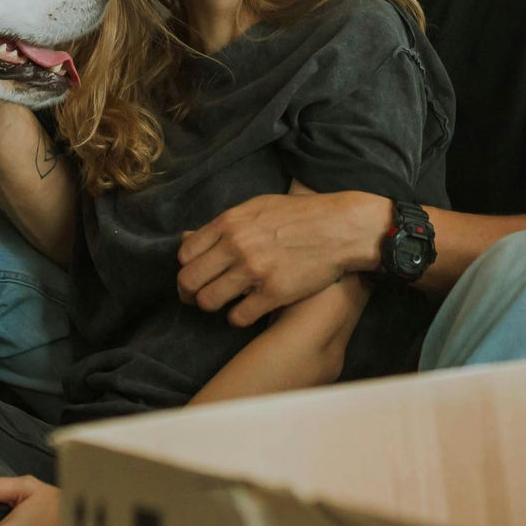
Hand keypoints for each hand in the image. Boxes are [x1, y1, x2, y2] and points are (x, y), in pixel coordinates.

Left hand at [177, 189, 391, 325]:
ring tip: (225, 303)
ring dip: (213, 306)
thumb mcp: (257, 208)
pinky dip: (238, 318)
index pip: (185, 254)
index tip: (197, 275)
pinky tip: (248, 310)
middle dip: (189, 293)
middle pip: (189, 280)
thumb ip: (223, 224)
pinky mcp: (274, 293)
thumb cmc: (299, 216)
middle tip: (199, 297)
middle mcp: (237, 246)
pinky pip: (238, 317)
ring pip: (208, 301)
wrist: (340, 228)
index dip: (187, 268)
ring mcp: (254, 271)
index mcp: (230, 223)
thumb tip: (188, 238)